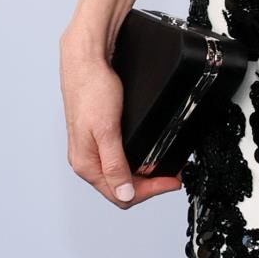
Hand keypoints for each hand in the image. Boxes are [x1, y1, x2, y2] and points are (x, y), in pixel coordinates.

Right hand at [60, 30, 182, 209]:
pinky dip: (137, 161)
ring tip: (165, 167)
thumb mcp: (107, 130)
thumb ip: (115, 164)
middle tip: (173, 176)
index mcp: (86, 163)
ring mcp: (92, 149)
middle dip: (149, 185)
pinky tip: (148, 154)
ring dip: (144, 174)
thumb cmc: (91, 90)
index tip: (171, 182)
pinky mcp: (98, 137)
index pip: (120, 195)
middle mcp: (86, 160)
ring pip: (120, 174)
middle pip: (121, 188)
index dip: (150, 192)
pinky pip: (118, 159)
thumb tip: (124, 193)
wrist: (86, 62)